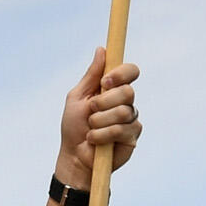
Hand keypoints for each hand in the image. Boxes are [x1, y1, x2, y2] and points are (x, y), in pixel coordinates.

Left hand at [55, 51, 141, 187]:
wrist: (74, 156)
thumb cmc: (73, 126)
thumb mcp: (77, 97)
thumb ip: (91, 75)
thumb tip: (102, 49)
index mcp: (113, 89)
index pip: (130, 71)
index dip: (121, 73)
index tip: (104, 82)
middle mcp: (125, 102)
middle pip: (128, 91)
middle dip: (103, 102)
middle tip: (91, 112)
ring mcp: (131, 119)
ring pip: (123, 111)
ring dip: (99, 121)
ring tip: (90, 129)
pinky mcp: (132, 136)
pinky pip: (121, 129)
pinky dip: (102, 135)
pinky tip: (95, 141)